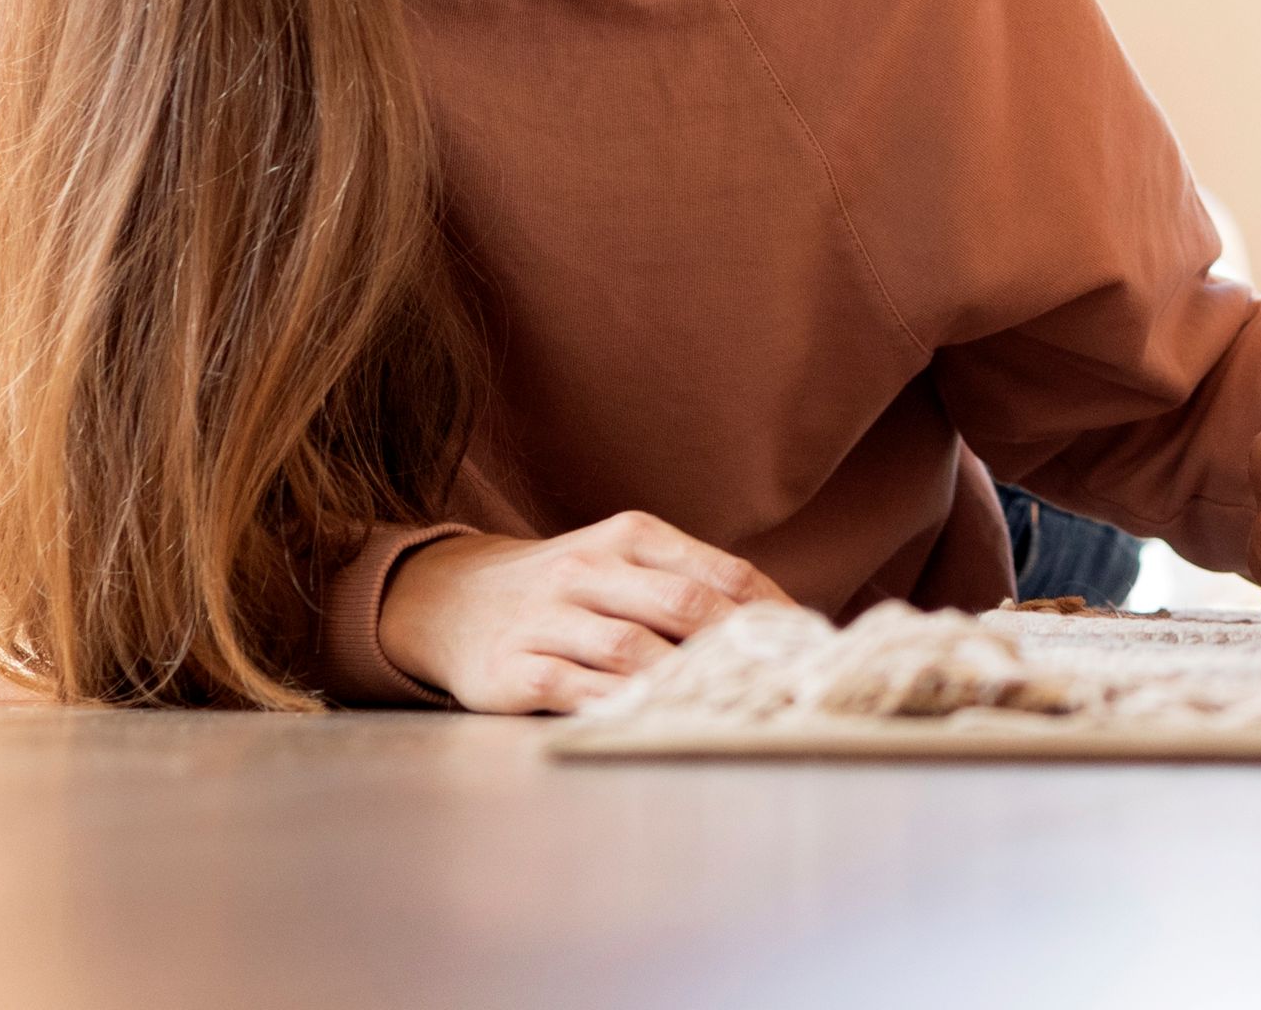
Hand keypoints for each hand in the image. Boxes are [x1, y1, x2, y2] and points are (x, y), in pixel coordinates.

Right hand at [374, 511, 787, 713]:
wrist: (448, 599)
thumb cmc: (565, 588)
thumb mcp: (622, 561)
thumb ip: (688, 584)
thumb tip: (781, 625)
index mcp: (631, 536)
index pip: (720, 571)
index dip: (773, 610)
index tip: (812, 647)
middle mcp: (589, 568)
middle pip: (683, 606)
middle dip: (742, 649)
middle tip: (785, 687)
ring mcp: (548, 617)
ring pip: (632, 649)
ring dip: (687, 683)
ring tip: (732, 711)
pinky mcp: (512, 668)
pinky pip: (575, 689)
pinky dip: (620, 707)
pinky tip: (654, 723)